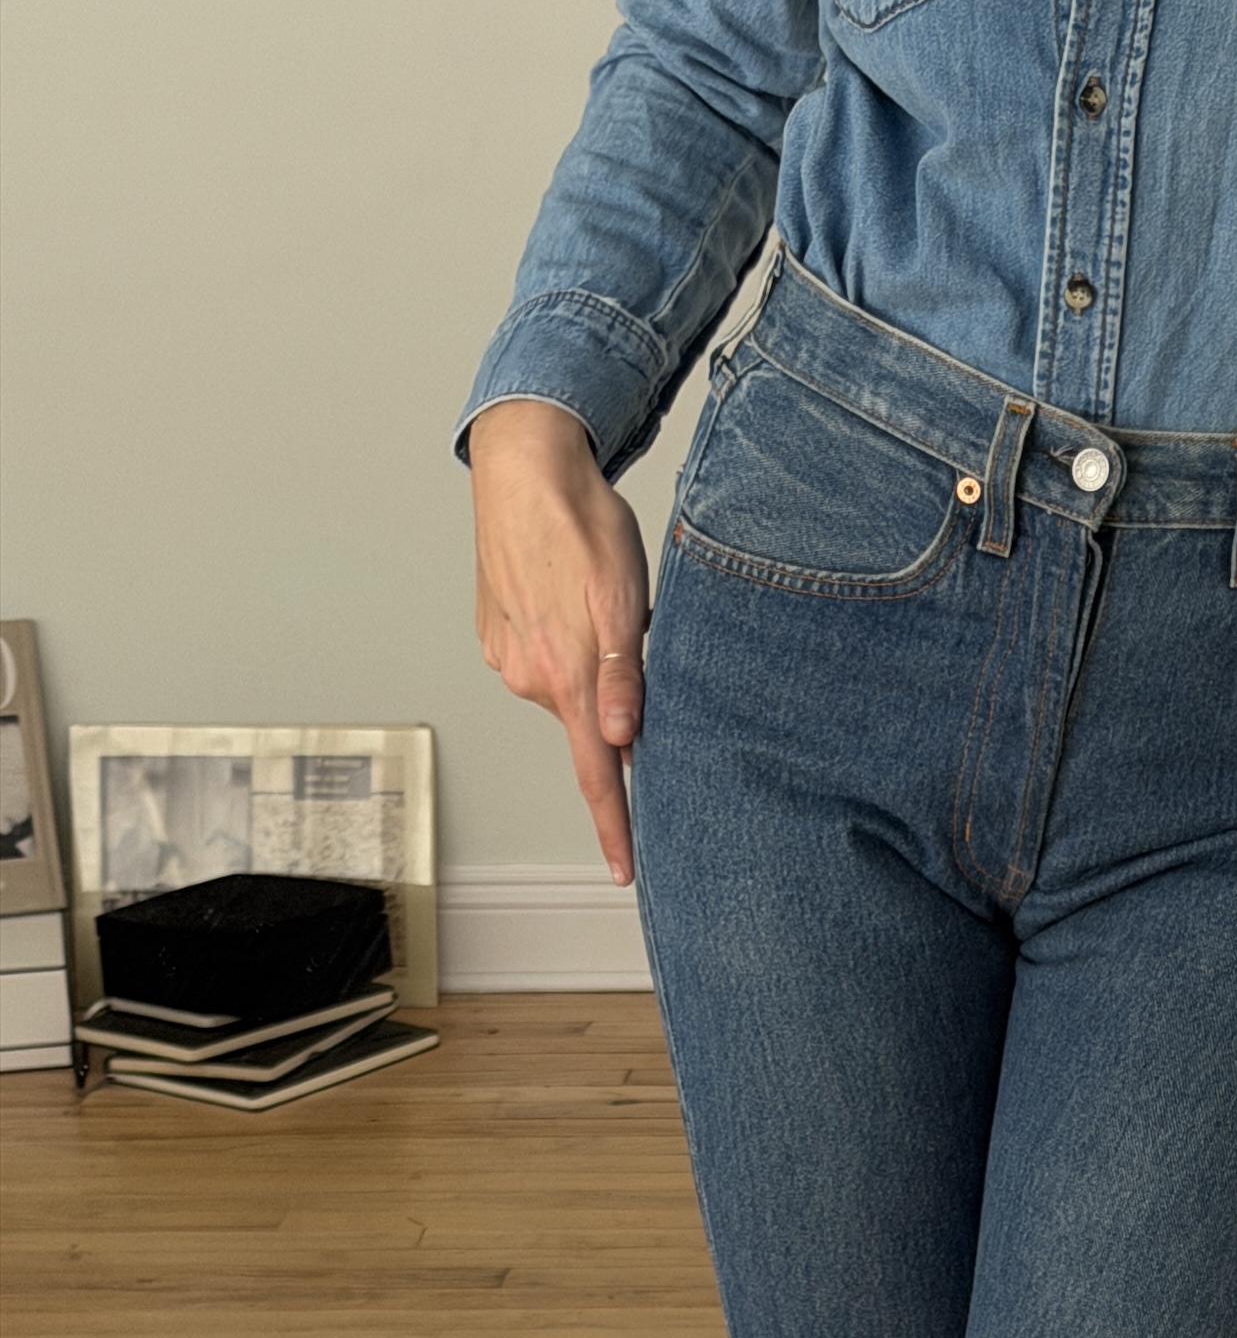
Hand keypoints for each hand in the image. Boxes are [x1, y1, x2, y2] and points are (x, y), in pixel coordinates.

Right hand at [469, 400, 651, 885]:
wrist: (524, 467)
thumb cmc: (583, 525)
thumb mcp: (624, 599)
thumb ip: (623, 676)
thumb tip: (621, 741)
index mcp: (568, 677)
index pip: (597, 773)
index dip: (615, 825)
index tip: (625, 870)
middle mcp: (530, 678)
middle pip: (591, 727)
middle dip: (618, 714)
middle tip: (639, 652)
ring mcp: (508, 657)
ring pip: (571, 691)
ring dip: (594, 669)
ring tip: (603, 608)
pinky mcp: (497, 634)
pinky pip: (545, 662)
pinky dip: (567, 646)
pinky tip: (572, 600)